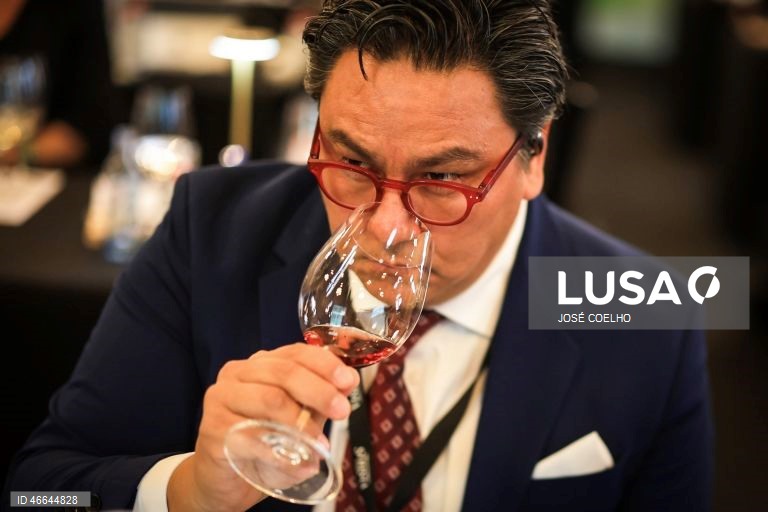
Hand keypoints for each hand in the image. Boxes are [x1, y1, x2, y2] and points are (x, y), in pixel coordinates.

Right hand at [167, 343, 359, 511]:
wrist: (225, 479)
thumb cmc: (264, 442)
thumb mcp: (299, 418)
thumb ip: (319, 400)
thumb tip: (349, 382)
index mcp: (261, 363)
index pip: (296, 352)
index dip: (325, 364)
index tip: (348, 381)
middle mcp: (238, 373)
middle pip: (284, 372)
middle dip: (319, 391)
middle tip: (342, 411)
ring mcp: (221, 397)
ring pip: (269, 399)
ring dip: (301, 424)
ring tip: (321, 445)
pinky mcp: (212, 428)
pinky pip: (252, 435)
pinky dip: (279, 451)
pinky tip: (297, 463)